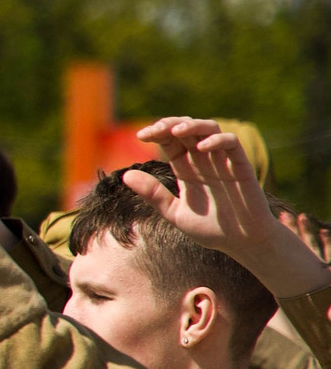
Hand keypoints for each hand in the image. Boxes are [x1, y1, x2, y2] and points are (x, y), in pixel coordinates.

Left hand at [128, 118, 330, 297]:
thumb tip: (125, 175)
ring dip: (192, 125)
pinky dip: (217, 140)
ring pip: (210, 129)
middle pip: (187, 129)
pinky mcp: (241, 167)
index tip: (140, 136)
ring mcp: (223, 162)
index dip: (157, 133)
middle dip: (169, 124)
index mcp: (186, 168)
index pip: (170, 140)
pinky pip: (231, 144)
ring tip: (175, 131)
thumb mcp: (174, 213)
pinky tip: (202, 148)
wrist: (243, 244)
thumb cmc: (211, 229)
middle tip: (153, 131)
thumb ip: (153, 194)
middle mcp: (203, 160)